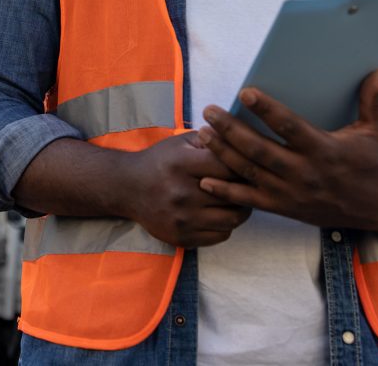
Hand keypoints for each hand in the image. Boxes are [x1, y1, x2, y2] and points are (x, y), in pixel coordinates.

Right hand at [121, 132, 251, 247]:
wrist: (128, 188)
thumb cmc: (160, 161)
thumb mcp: (182, 142)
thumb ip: (212, 140)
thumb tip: (243, 142)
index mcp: (183, 164)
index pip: (230, 167)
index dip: (245, 166)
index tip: (250, 165)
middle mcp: (182, 194)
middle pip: (235, 195)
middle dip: (246, 189)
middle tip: (249, 184)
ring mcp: (182, 219)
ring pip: (232, 219)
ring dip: (240, 209)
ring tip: (237, 200)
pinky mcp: (182, 237)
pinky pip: (221, 236)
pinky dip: (226, 225)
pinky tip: (220, 214)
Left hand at [196, 70, 377, 233]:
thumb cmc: (375, 164)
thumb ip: (373, 101)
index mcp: (325, 150)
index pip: (290, 127)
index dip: (267, 110)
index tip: (245, 92)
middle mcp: (305, 173)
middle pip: (259, 150)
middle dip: (231, 130)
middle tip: (209, 110)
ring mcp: (291, 193)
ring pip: (249, 172)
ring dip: (222, 153)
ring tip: (201, 133)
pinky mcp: (284, 208)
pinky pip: (250, 200)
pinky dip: (226, 192)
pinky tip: (205, 180)